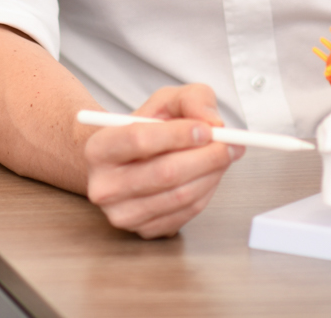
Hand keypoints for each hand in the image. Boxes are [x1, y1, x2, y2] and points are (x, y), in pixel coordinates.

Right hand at [81, 83, 244, 237]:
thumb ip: (191, 100)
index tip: (207, 129)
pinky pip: (187, 213)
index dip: (178, 134)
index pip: (139, 140)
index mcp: (99, 149)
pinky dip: (207, 191)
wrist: (128, 163)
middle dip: (206, 157)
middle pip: (164, 173)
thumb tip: (212, 122)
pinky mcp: (145, 231)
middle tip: (231, 144)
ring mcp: (123, 214)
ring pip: (180, 195)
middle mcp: (104, 186)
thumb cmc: (146, 129)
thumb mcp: (166, 101)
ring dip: (212, 174)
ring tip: (224, 155)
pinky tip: (209, 174)